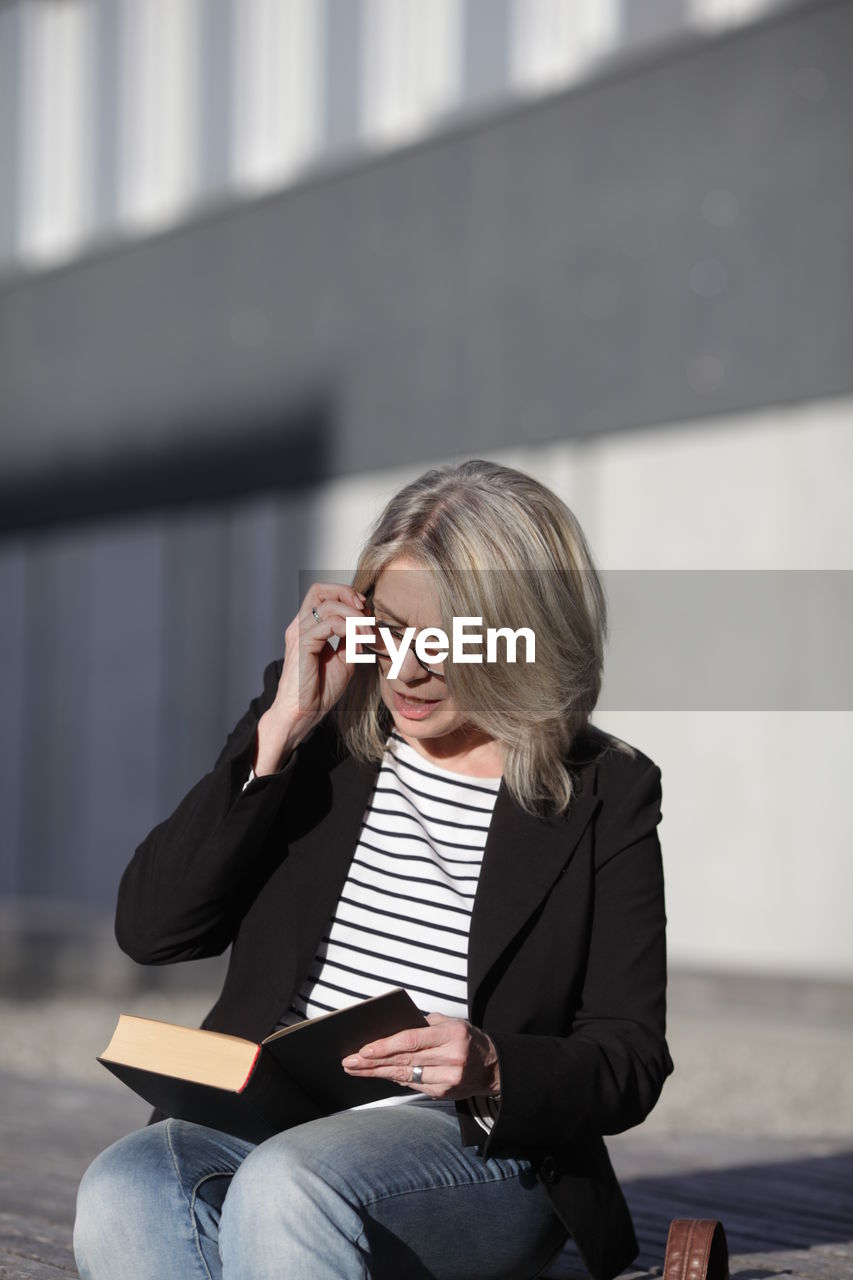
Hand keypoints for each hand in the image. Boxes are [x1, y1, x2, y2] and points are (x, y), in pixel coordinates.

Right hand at [255, 582, 367, 772]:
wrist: (305, 713)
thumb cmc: (320, 689)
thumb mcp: (344, 659)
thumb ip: (352, 640)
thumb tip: (365, 626)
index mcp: (308, 626)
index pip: (322, 594)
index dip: (346, 595)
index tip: (365, 609)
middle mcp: (300, 625)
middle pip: (319, 590)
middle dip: (347, 594)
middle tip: (365, 610)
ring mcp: (299, 634)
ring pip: (327, 605)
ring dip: (354, 616)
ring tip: (367, 632)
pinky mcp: (302, 645)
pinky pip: (327, 625)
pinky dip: (348, 628)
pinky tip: (358, 641)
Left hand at [341, 1013, 500, 1099]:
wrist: (493, 1067)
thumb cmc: (467, 1038)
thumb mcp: (451, 1023)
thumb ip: (424, 1025)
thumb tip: (391, 1031)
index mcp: (451, 1035)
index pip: (411, 1041)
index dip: (385, 1046)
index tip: (363, 1049)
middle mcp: (451, 1059)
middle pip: (403, 1061)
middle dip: (372, 1062)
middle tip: (349, 1062)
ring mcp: (448, 1079)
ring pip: (405, 1076)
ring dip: (377, 1073)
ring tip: (355, 1070)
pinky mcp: (444, 1094)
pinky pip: (413, 1085)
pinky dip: (394, 1079)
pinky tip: (377, 1075)